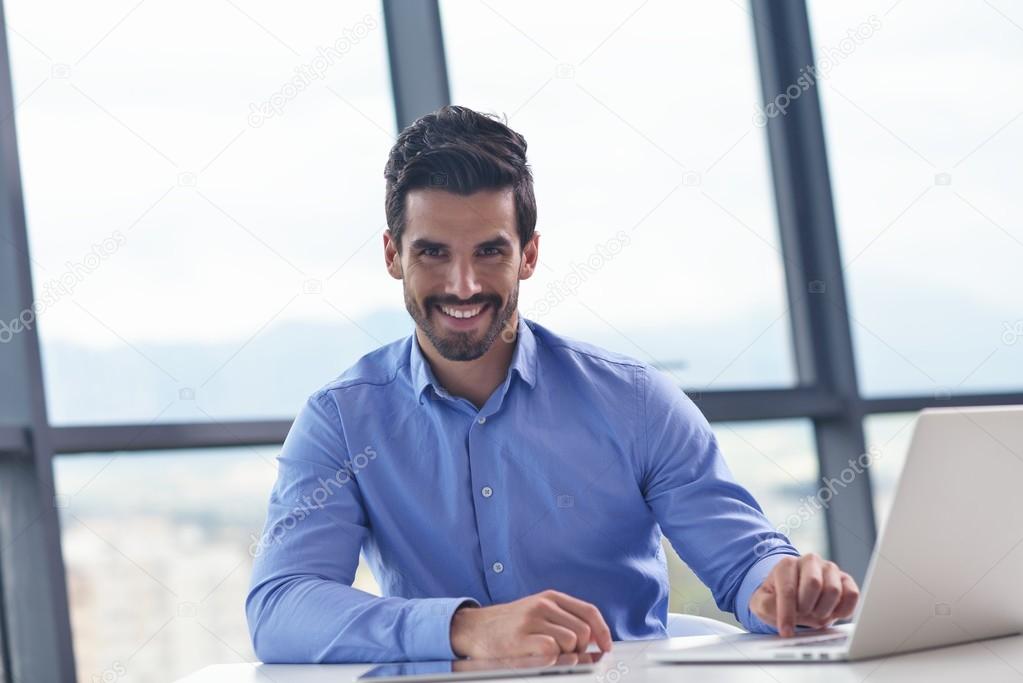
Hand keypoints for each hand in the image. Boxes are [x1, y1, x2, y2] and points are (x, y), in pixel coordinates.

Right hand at [449, 590, 612, 657]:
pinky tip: (538, 658)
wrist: (474, 628)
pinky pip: (552, 651)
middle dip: (581, 649)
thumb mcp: (538, 613)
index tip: (606, 647)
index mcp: (551, 597)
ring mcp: (532, 620)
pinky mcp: (521, 637)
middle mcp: (543, 605)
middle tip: (568, 656)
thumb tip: (596, 645)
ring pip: (571, 642)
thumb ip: (565, 621)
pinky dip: (551, 659)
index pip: (589, 611)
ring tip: (549, 656)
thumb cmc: (510, 625)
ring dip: (566, 656)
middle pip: (583, 631)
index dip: (603, 631)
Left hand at [749, 554, 859, 636]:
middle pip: (814, 584)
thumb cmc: (777, 599)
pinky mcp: (845, 580)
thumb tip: (781, 614)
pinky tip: (832, 614)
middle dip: (807, 607)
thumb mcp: (762, 603)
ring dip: (823, 610)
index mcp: (786, 564)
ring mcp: (829, 569)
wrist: (794, 597)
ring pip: (833, 590)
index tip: (786, 631)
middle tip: (802, 615)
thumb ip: (767, 605)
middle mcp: (809, 561)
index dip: (787, 613)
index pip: (788, 589)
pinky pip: (852, 594)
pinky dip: (843, 610)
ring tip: (814, 614)